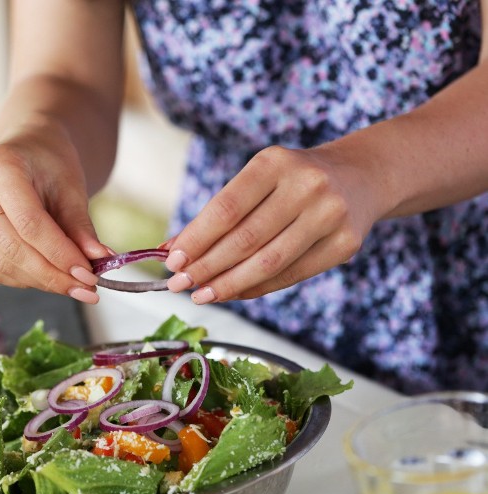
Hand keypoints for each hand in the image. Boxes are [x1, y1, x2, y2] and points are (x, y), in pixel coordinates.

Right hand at [0, 122, 110, 303]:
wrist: (23, 151)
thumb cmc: (48, 165)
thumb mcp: (71, 188)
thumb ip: (81, 226)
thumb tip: (99, 262)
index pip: (29, 223)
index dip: (59, 254)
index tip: (88, 276)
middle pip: (11, 247)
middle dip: (52, 274)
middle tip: (85, 289)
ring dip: (38, 281)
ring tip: (70, 286)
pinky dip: (19, 279)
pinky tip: (45, 278)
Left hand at [163, 145, 382, 302]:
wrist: (359, 177)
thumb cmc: (291, 180)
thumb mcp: (256, 181)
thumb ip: (217, 215)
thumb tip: (170, 250)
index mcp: (275, 162)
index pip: (226, 208)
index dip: (196, 239)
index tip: (171, 260)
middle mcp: (307, 185)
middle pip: (245, 239)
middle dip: (206, 266)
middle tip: (179, 284)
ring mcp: (330, 215)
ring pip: (268, 263)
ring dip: (228, 284)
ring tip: (200, 295)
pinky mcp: (345, 244)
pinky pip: (290, 275)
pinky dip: (255, 288)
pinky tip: (231, 293)